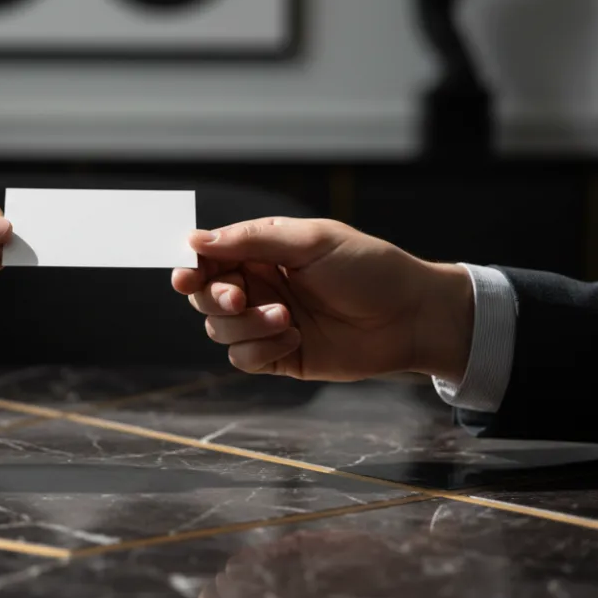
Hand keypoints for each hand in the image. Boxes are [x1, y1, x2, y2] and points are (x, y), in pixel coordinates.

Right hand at [171, 218, 472, 382]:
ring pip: (219, 329)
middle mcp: (259, 286)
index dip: (192, 267)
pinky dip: (260, 349)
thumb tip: (195, 239)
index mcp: (262, 252)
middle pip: (205, 295)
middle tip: (237, 298)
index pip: (209, 258)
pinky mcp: (279, 356)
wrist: (412, 317)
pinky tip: (293, 339)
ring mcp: (266, 322)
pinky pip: (243, 358)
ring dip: (245, 326)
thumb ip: (252, 240)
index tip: (185, 275)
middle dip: (214, 298)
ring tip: (285, 318)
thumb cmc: (369, 268)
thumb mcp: (312, 242)